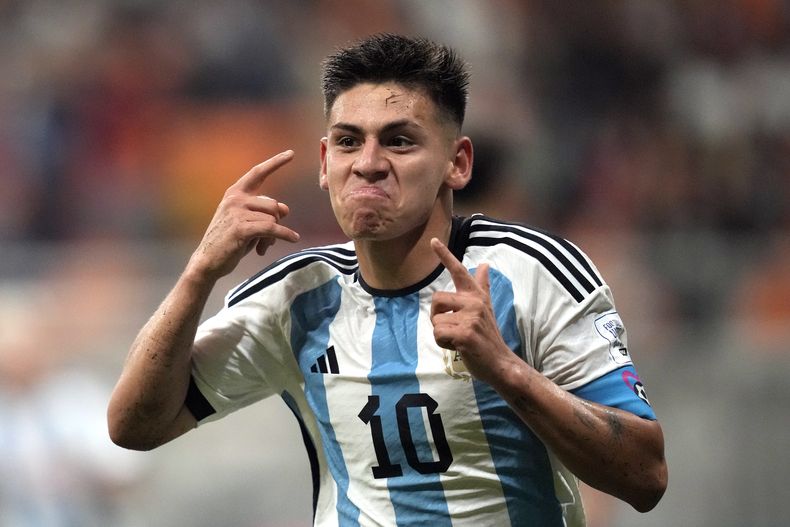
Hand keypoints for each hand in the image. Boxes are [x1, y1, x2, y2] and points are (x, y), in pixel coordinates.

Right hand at [187, 151, 300, 281]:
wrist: (208, 261)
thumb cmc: (229, 242)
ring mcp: (237, 212)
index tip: (291, 153)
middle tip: (269, 240)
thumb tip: (286, 209)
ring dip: (274, 235)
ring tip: (264, 247)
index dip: (275, 162)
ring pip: (273, 219)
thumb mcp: (249, 223)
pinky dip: (284, 234)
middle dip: (277, 222)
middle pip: (274, 205)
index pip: (258, 173)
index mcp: (235, 193)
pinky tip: (294, 238)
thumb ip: (265, 213)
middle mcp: (235, 199)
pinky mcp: (241, 228)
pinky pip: (272, 229)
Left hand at [429, 238, 514, 384]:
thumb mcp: (486, 308)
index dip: (445, 255)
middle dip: (437, 317)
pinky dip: (443, 344)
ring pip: (435, 320)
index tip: (432, 240)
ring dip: (441, 334)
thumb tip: (484, 264)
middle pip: (436, 299)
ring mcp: (471, 318)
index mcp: (476, 296)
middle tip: (454, 329)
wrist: (500, 362)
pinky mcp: (465, 333)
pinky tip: (459, 347)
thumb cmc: (488, 336)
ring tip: (459, 339)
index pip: (459, 271)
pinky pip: (438, 334)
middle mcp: (474, 302)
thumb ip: (482, 286)